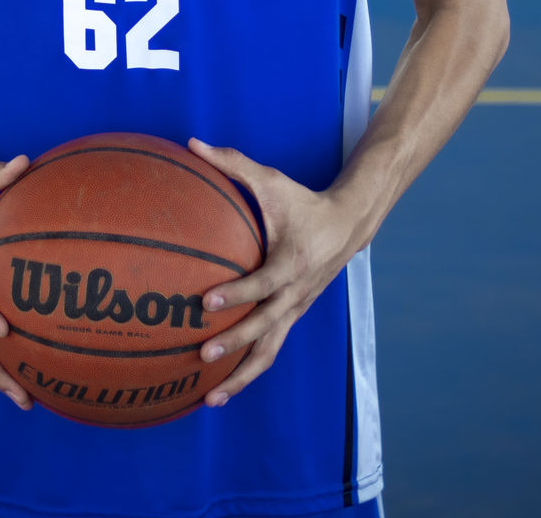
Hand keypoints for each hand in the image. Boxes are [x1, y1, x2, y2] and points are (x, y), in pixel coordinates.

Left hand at [186, 137, 365, 406]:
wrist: (348, 225)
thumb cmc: (302, 201)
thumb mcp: (271, 180)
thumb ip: (232, 163)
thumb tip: (191, 142)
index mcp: (290, 262)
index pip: (261, 283)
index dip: (235, 294)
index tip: (205, 302)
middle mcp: (294, 293)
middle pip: (265, 328)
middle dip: (234, 344)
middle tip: (202, 355)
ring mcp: (295, 310)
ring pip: (269, 353)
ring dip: (242, 377)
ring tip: (211, 398)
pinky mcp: (292, 319)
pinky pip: (270, 351)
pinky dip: (248, 372)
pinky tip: (220, 388)